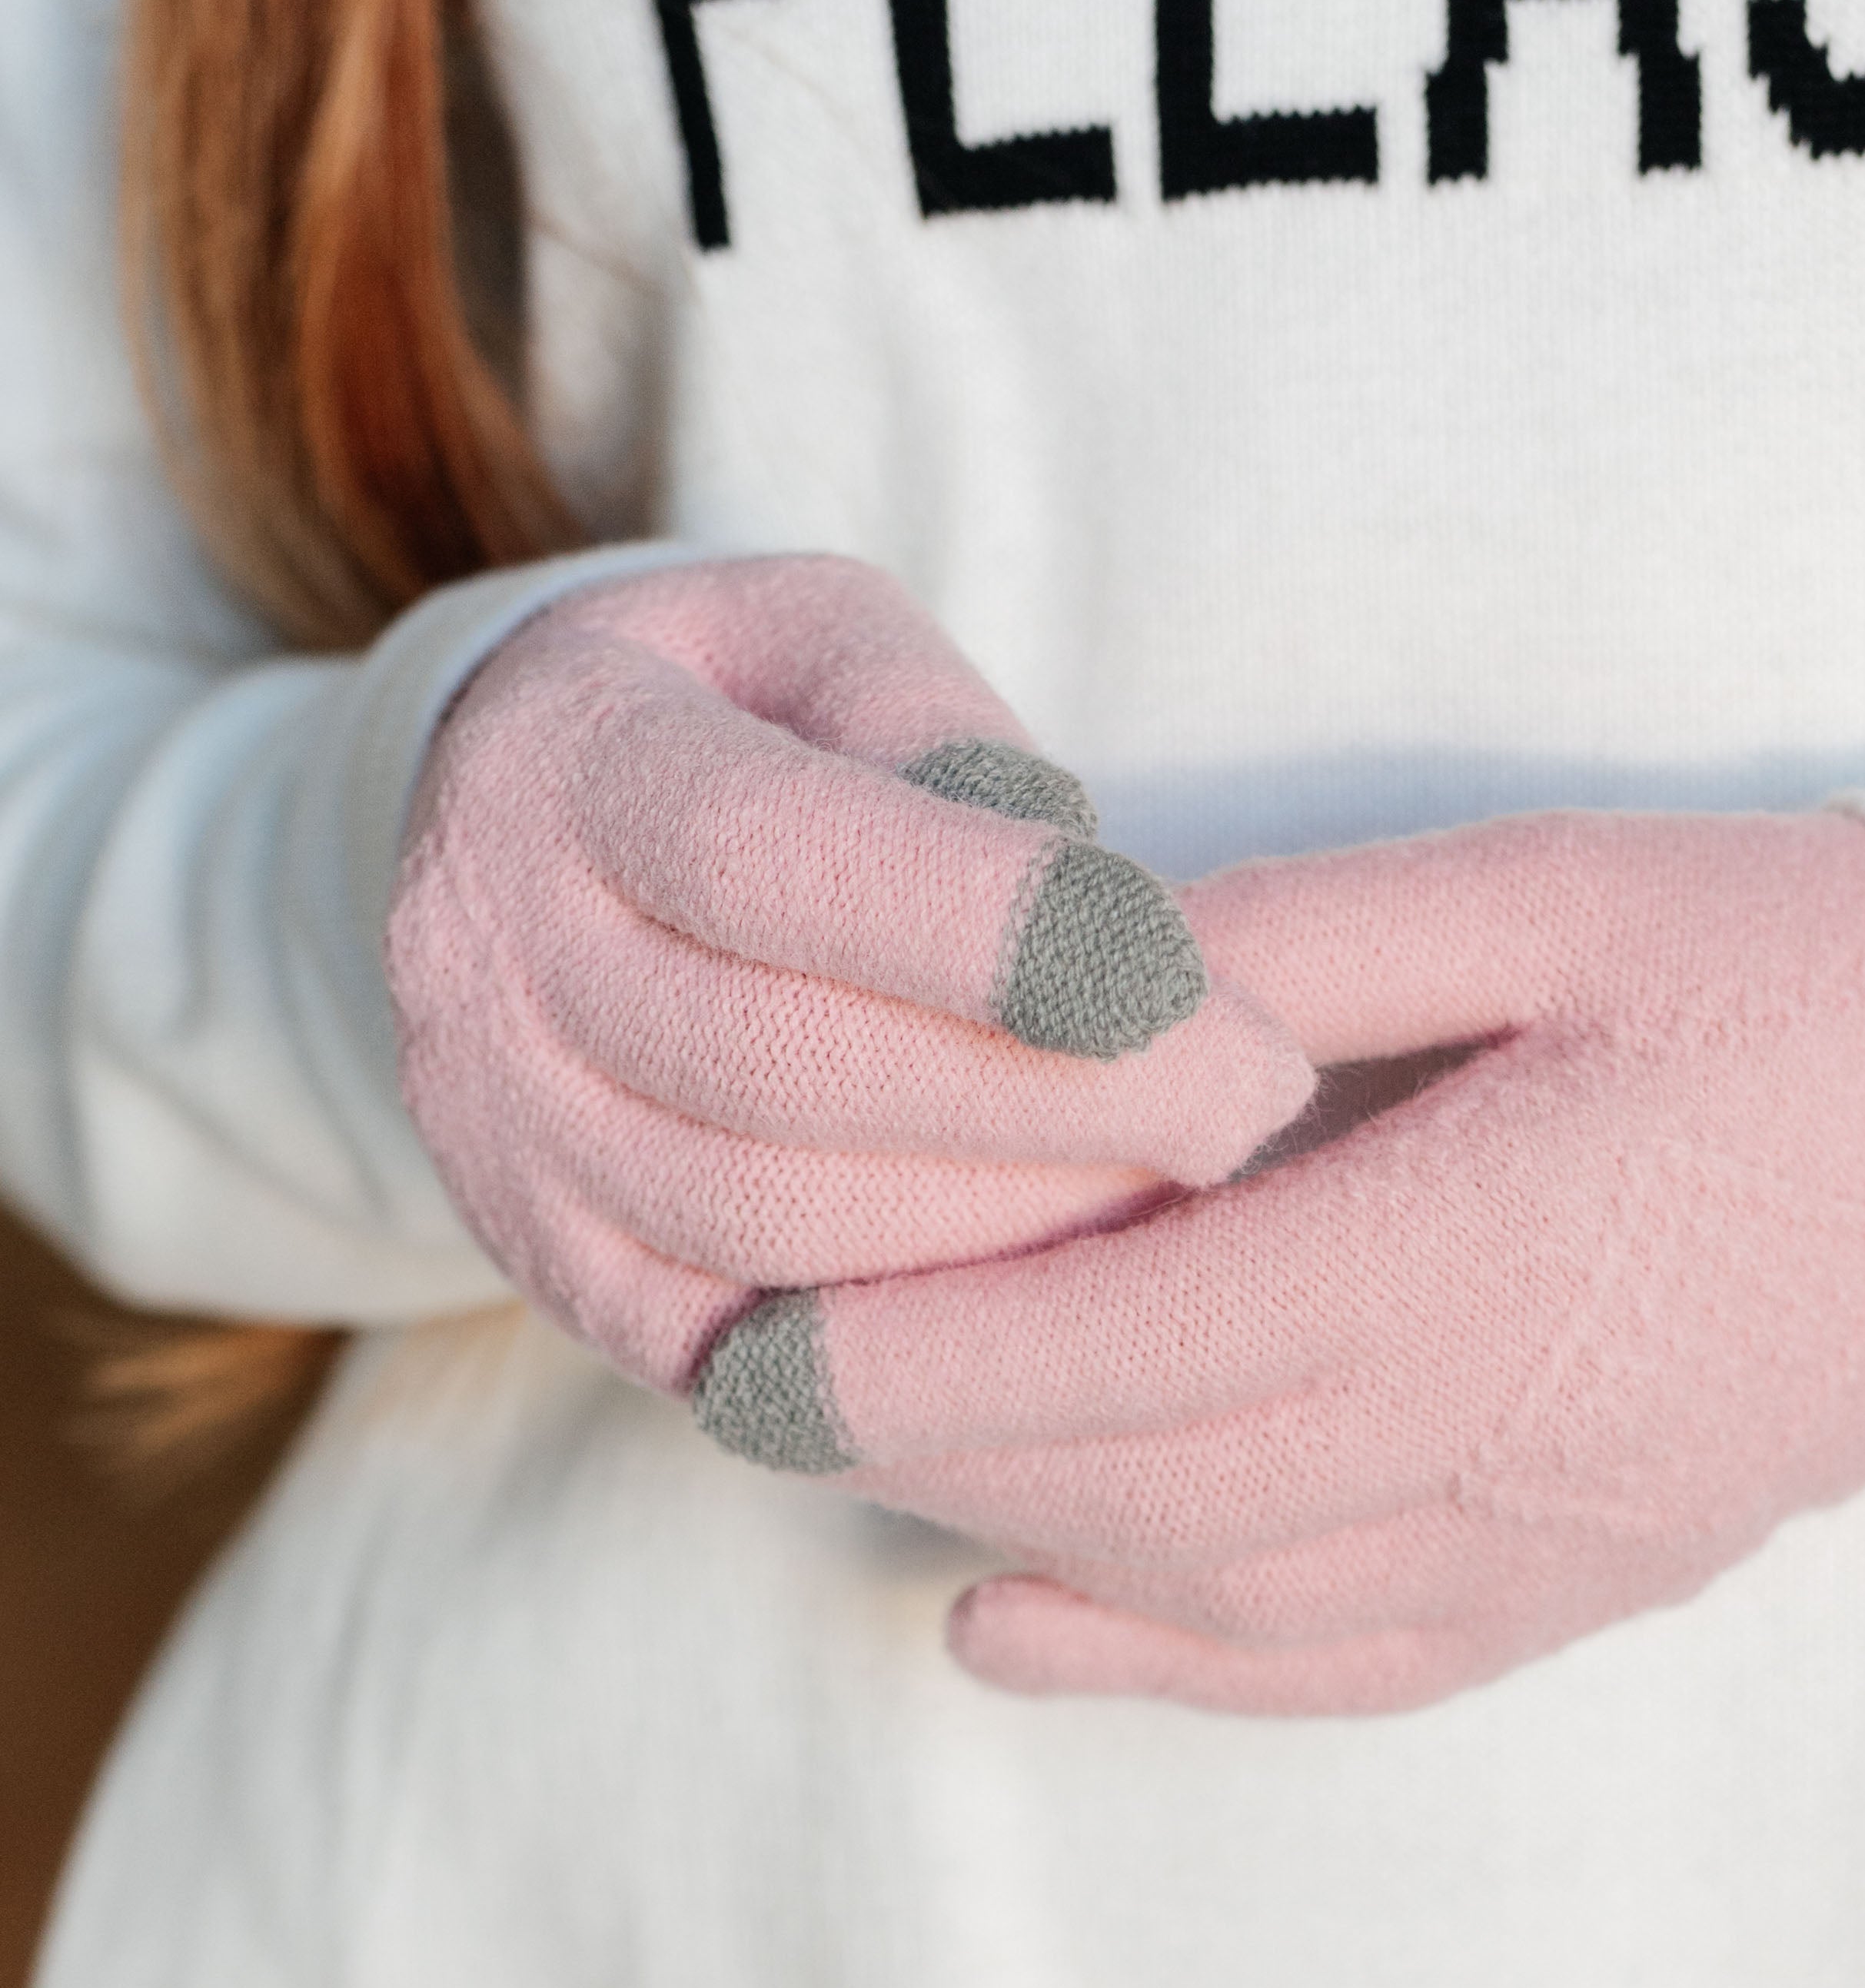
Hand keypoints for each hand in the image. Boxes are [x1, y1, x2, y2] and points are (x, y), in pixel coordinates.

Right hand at [387, 556, 1312, 1427]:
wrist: (518, 841)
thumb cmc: (748, 721)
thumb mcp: (832, 640)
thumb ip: (944, 739)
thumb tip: (1088, 917)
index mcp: (563, 754)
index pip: (768, 859)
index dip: (984, 927)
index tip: (1189, 979)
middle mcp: (487, 955)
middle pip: (787, 1066)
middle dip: (1051, 1100)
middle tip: (1254, 1103)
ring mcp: (499, 1133)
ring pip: (772, 1225)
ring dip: (1007, 1230)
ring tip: (1188, 1197)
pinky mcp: (552, 1270)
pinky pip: (741, 1346)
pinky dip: (917, 1336)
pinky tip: (1069, 1306)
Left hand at [731, 807, 1864, 1712]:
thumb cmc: (1797, 977)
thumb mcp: (1544, 891)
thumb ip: (1295, 947)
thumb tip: (1073, 980)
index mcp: (1472, 1246)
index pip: (1129, 1348)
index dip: (918, 1367)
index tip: (751, 1351)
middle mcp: (1491, 1432)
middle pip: (1139, 1485)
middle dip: (923, 1453)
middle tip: (747, 1395)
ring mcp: (1540, 1535)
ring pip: (1215, 1588)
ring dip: (1019, 1540)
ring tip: (867, 1466)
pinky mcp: (1574, 1582)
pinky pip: (1336, 1666)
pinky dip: (1159, 1666)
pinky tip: (1015, 1628)